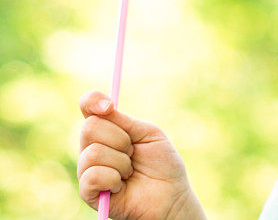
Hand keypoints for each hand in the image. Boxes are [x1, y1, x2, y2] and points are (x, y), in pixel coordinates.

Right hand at [77, 90, 202, 219]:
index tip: (109, 106)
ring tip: (131, 172)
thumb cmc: (162, 164)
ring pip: (93, 153)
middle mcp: (93, 146)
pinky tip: (121, 185)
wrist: (170, 195)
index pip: (88, 106)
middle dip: (120, 139)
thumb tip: (103, 106)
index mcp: (108, 129)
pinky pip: (92, 176)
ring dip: (121, 162)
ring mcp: (88, 169)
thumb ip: (124, 121)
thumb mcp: (148, 134)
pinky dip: (113, 178)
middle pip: (89, 127)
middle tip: (133, 152)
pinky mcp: (88, 192)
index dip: (92, 101)